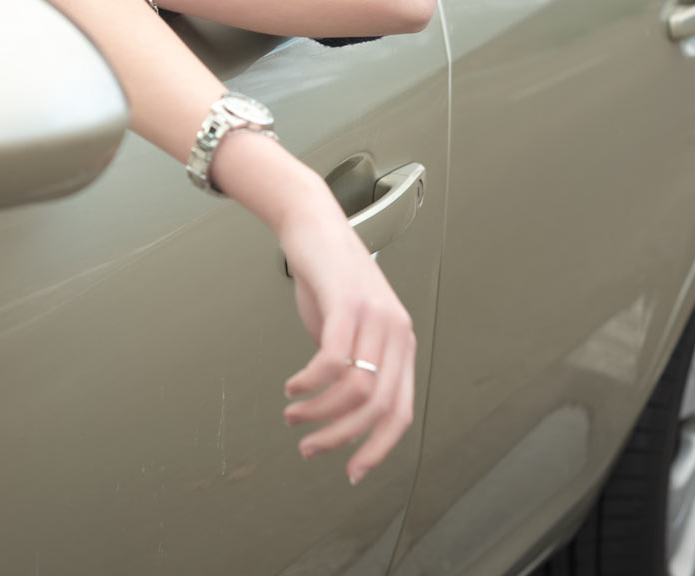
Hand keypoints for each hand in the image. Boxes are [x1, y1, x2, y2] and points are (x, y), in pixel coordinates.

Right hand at [276, 206, 416, 484]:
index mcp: (401, 343)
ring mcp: (375, 316)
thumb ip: (352, 363)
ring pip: (355, 389)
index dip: (377, 448)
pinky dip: (310, 382)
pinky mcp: (347, 303)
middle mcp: (396, 333)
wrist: (313, 223)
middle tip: (309, 448)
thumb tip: (338, 406)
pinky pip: (333, 360)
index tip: (351, 471)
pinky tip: (293, 386)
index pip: (401, 413)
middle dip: (341, 438)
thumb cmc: (327, 277)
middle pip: (378, 408)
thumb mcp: (348, 326)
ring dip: (319, 412)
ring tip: (294, 415)